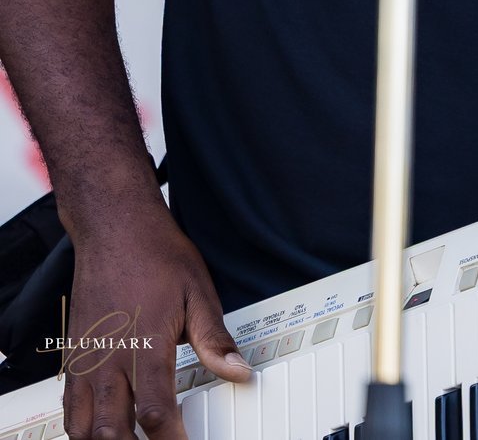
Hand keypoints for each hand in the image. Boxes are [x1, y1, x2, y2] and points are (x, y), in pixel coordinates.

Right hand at [63, 200, 249, 439]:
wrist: (115, 229)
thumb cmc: (157, 255)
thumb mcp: (199, 292)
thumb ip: (215, 339)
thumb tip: (239, 371)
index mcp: (147, 347)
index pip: (155, 412)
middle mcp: (110, 360)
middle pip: (113, 431)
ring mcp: (86, 360)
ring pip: (82, 427)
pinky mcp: (73, 356)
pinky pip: (69, 407)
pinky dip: (81, 428)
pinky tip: (100, 429)